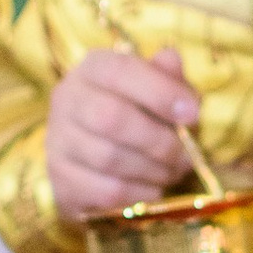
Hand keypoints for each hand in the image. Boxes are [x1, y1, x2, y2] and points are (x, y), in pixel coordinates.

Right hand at [44, 46, 201, 220]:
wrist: (89, 157)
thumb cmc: (133, 114)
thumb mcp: (154, 89)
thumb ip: (166, 76)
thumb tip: (171, 59)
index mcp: (93, 69)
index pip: (121, 71)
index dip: (161, 92)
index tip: (193, 113)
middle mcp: (67, 98)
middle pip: (112, 118)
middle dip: (159, 141)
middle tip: (185, 155)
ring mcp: (58, 140)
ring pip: (109, 158)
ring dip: (152, 170)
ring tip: (172, 172)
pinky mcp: (61, 179)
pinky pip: (106, 190)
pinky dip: (139, 193)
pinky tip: (153, 189)